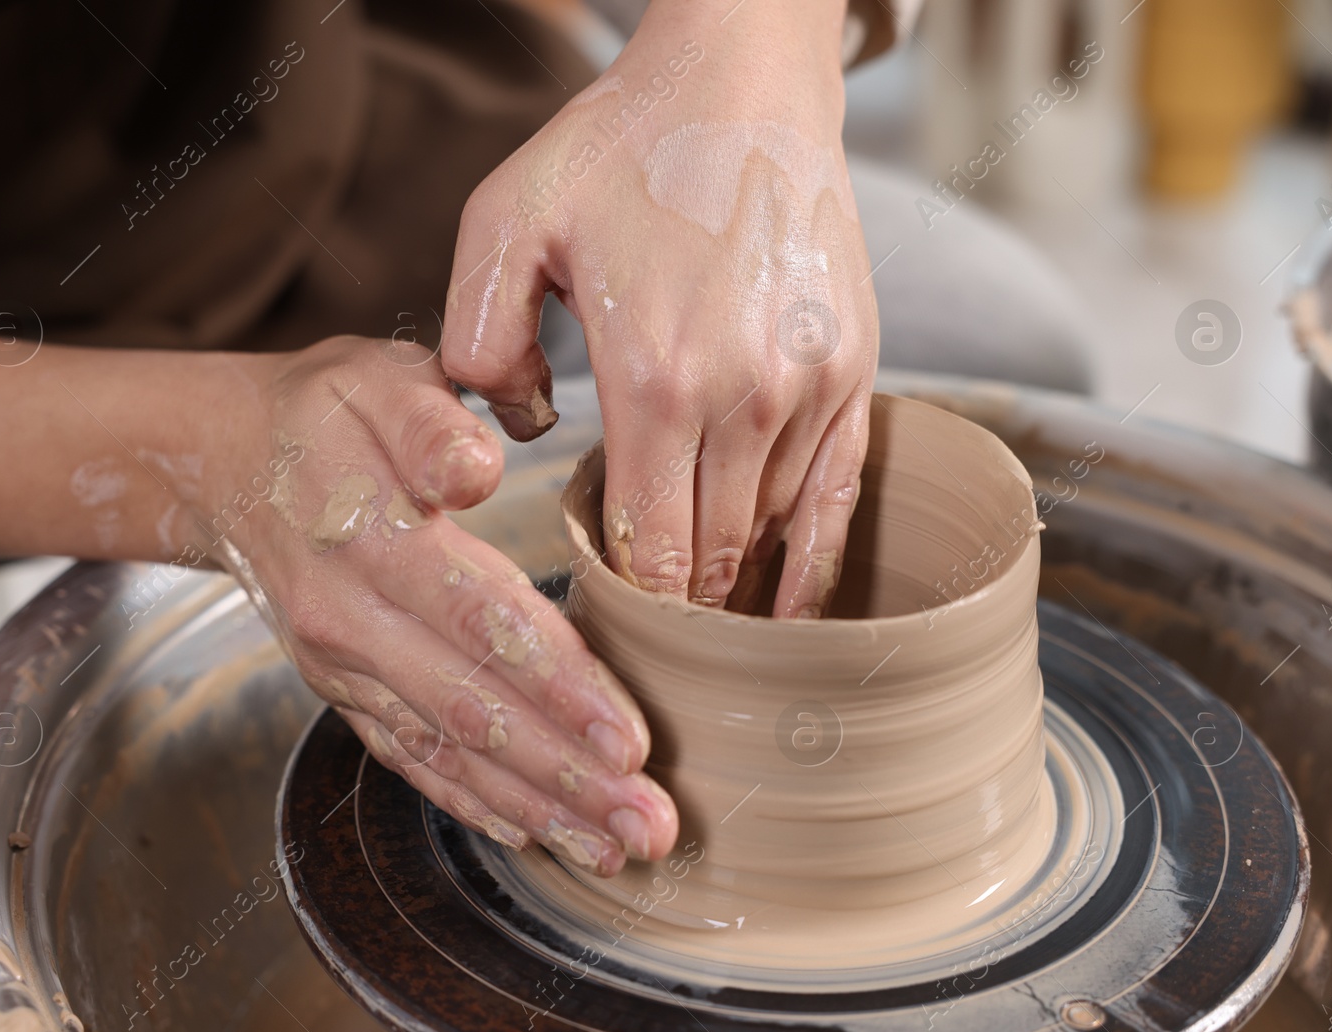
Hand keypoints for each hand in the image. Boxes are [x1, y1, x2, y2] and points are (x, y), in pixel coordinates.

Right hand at [202, 337, 678, 874]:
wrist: (226, 461)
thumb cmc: (327, 412)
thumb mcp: (376, 378)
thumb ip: (429, 421)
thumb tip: (479, 468)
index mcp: (373, 540)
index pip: (482, 625)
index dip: (559, 688)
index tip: (628, 741)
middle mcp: (352, 621)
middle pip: (475, 711)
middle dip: (568, 777)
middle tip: (650, 825)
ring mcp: (344, 668)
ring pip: (448, 751)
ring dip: (535, 808)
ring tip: (614, 850)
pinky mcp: (344, 693)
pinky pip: (411, 758)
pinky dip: (473, 802)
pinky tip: (534, 834)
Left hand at [442, 0, 876, 617]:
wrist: (743, 84)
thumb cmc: (621, 149)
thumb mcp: (504, 221)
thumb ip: (476, 341)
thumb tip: (521, 429)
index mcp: (655, 379)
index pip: (647, 546)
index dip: (628, 604)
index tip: (606, 634)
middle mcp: (744, 398)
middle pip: (711, 555)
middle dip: (675, 610)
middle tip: (642, 647)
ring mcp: (810, 388)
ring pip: (770, 532)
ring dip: (733, 584)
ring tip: (701, 628)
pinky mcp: (854, 372)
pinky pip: (838, 497)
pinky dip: (814, 564)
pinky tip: (795, 611)